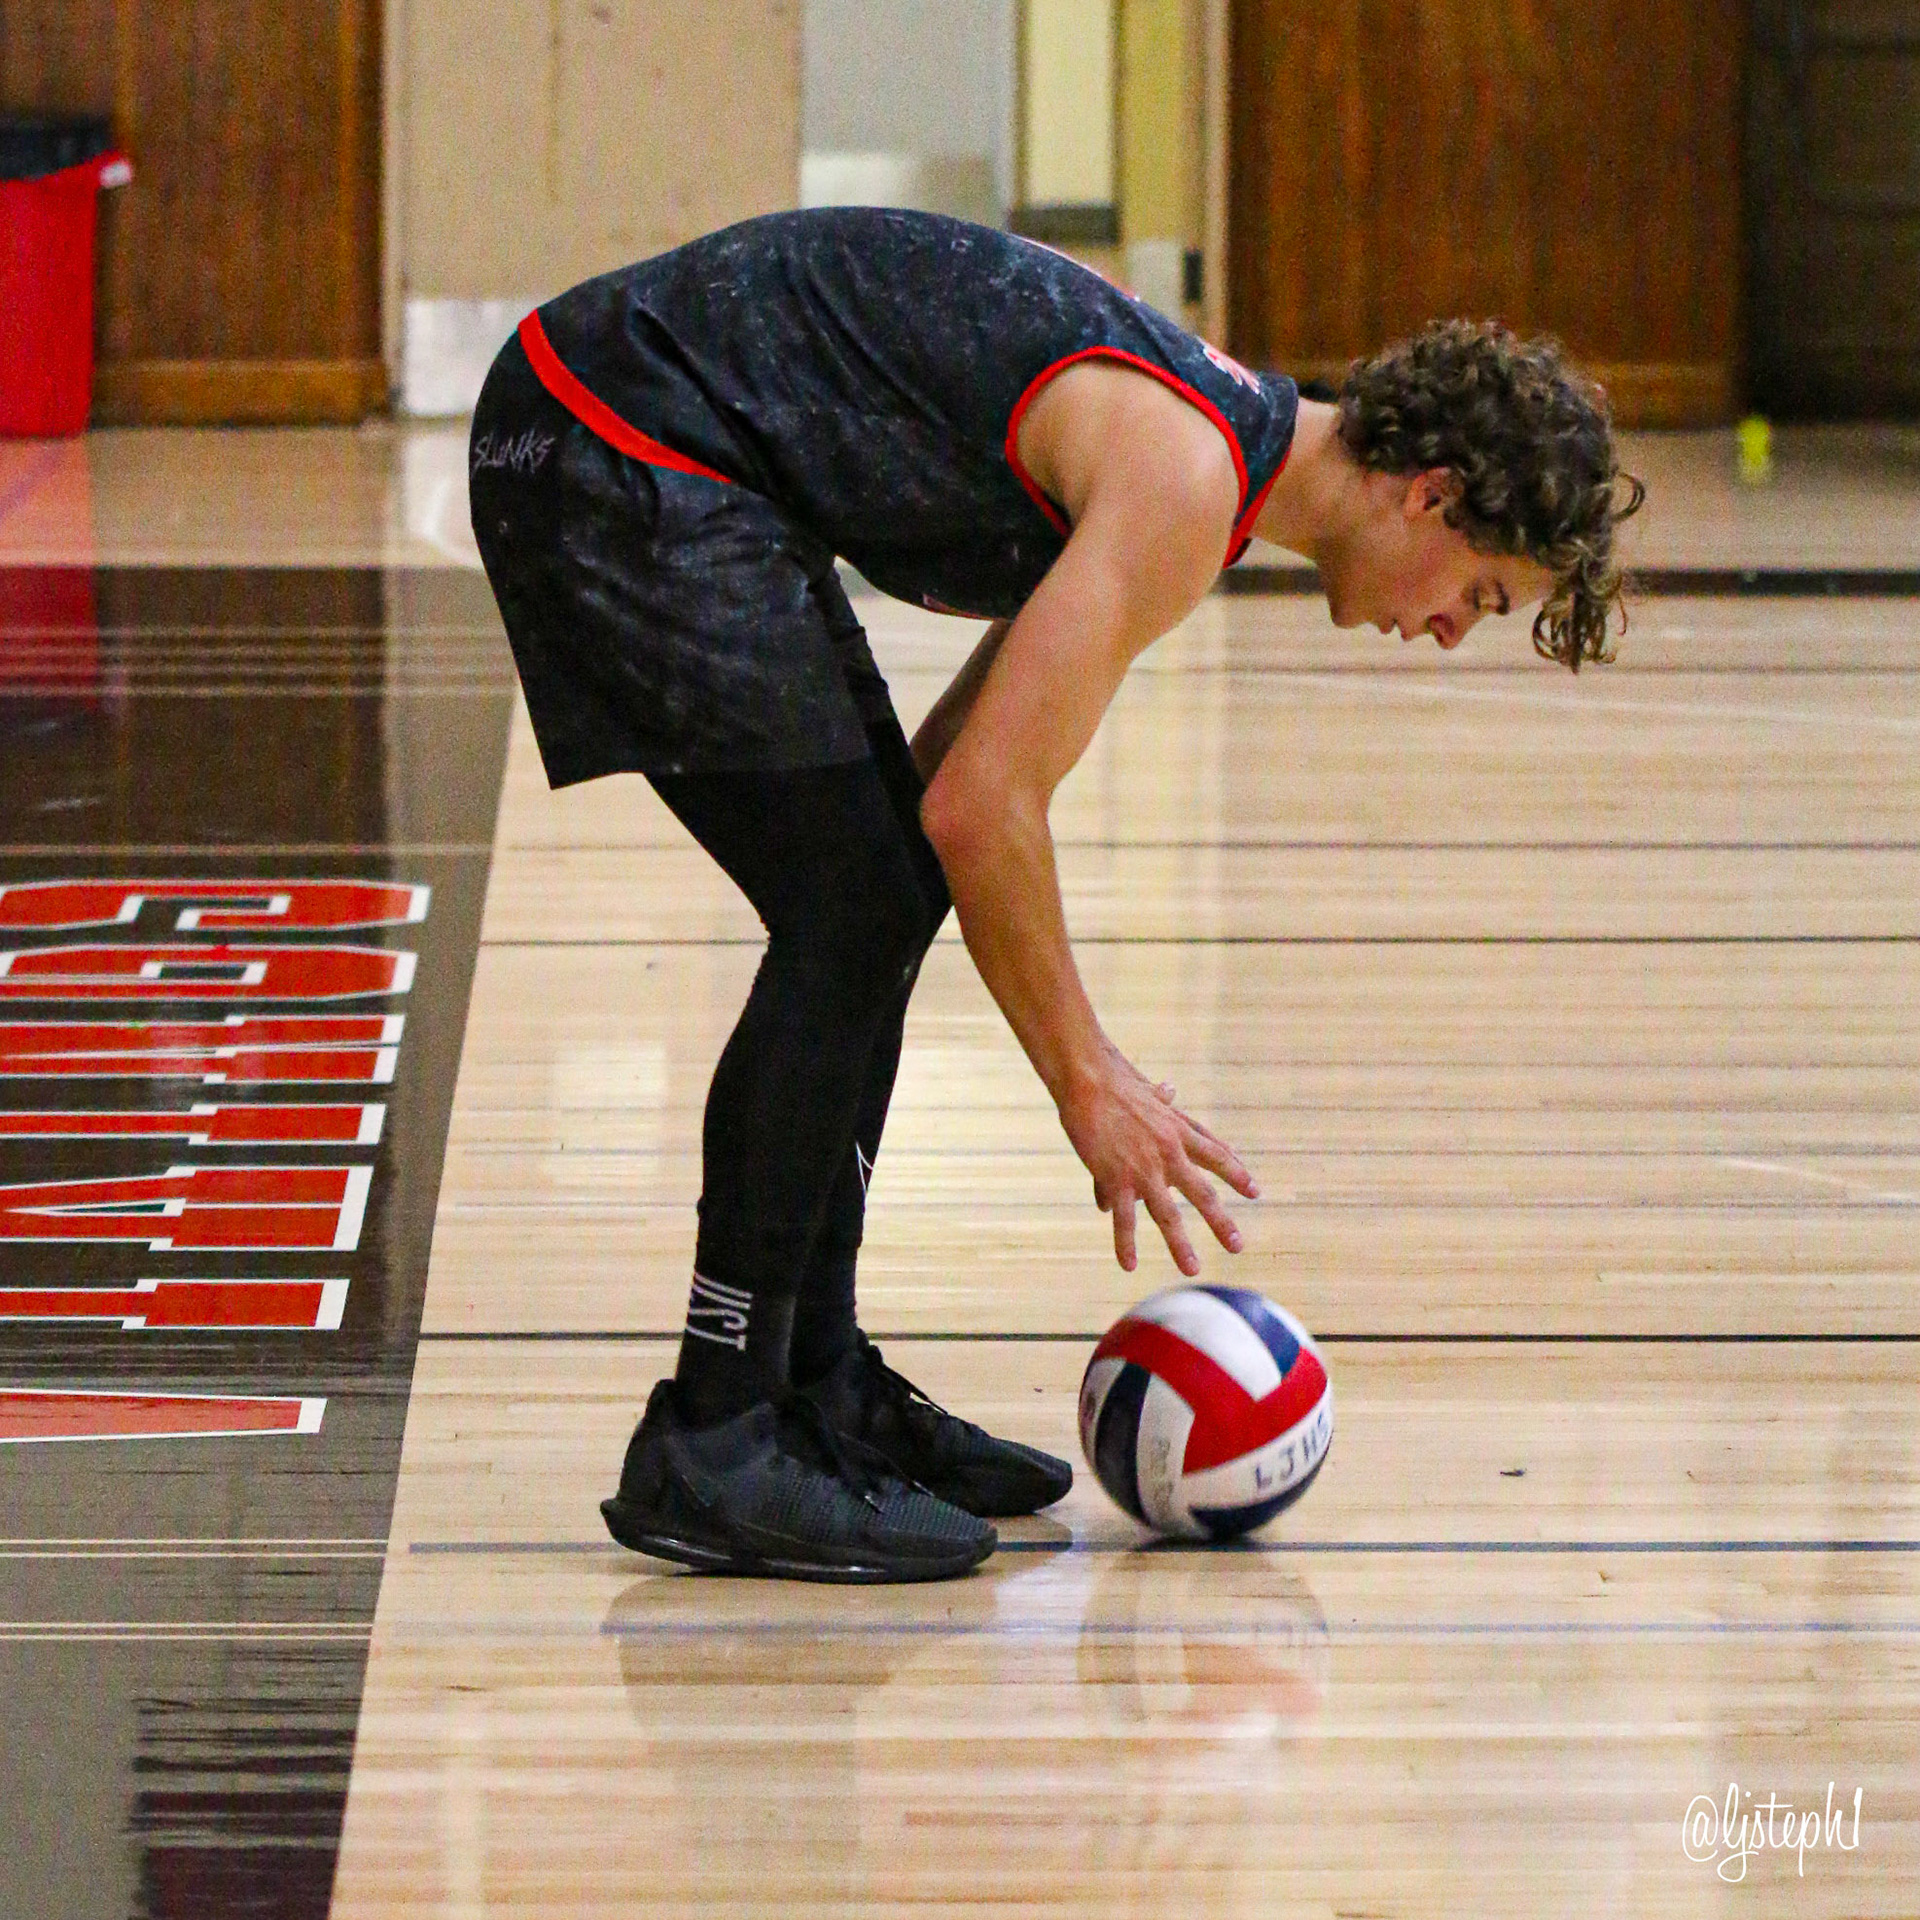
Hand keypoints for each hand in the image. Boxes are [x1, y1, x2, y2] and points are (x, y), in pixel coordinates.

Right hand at [1058, 1043, 1258, 1275]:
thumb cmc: (1114, 1081)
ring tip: (1192, 1269)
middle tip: (1237, 1246)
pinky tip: (1129, 1265)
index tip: (1255, 1192)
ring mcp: (1145, 1169)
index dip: (1236, 1174)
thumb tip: (1169, 1088)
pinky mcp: (1117, 1178)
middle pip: (1203, 1194)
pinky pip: (1125, 1218)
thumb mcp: (1147, 1089)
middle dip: (1221, 1222)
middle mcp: (1170, 1153)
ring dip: (1180, 1245)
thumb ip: (1161, 1097)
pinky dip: (1126, 1244)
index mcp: (1178, 1131)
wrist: (1090, 1081)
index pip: (1217, 1156)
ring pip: (1168, 1215)